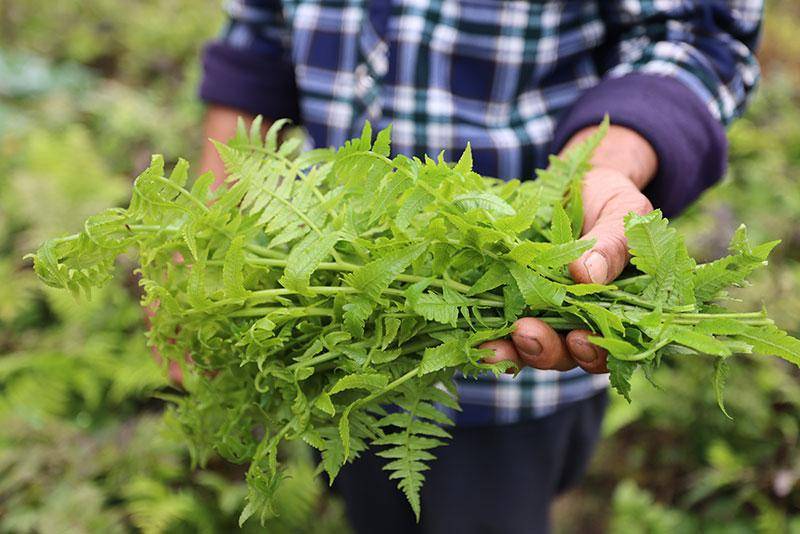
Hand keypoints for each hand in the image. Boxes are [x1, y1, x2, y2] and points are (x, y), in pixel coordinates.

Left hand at [481, 126, 656, 373]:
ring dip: (511, 351)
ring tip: (491, 346)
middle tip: (527, 334)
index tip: (578, 339)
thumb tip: (587, 273)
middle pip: (565, 355)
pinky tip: (473, 338)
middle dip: (545, 350)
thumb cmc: (611, 204)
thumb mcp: (622, 215)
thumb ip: (613, 246)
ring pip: (529, 347)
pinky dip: (488, 335)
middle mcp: (580, 322)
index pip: (609, 348)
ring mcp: (545, 314)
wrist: (578, 185)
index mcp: (617, 312)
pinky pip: (500, 325)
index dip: (594, 353)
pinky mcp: (513, 299)